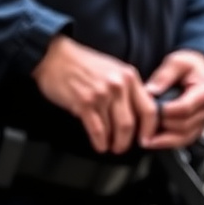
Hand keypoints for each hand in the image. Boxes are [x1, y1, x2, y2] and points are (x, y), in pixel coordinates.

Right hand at [32, 35, 157, 154]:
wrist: (54, 56)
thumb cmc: (84, 65)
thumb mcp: (114, 70)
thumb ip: (129, 89)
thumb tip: (141, 114)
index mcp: (130, 77)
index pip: (149, 109)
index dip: (150, 129)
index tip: (147, 140)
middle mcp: (118, 85)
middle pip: (131, 123)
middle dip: (127, 141)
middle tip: (123, 147)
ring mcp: (101, 94)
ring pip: (115, 128)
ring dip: (113, 142)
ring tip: (110, 146)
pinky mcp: (84, 102)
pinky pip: (97, 130)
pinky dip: (100, 142)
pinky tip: (100, 145)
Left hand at [142, 50, 203, 148]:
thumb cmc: (190, 69)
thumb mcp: (177, 63)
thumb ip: (164, 76)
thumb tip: (151, 91)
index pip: (184, 108)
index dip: (164, 111)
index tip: (147, 110)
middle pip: (182, 126)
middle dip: (161, 125)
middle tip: (140, 123)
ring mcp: (202, 124)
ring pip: (182, 138)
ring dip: (162, 139)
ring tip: (143, 136)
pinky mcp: (196, 131)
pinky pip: (182, 142)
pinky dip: (166, 143)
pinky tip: (152, 141)